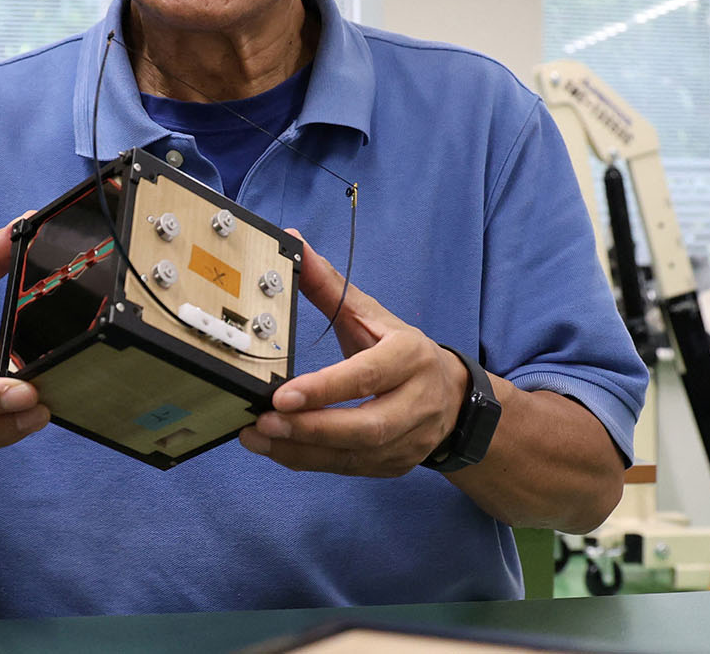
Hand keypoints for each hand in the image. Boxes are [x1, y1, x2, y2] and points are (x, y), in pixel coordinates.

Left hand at [237, 233, 466, 476]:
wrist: (453, 399)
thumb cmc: (401, 352)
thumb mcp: (372, 314)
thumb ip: (330, 285)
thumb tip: (292, 241)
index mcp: (411, 357)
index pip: (368, 376)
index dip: (326, 388)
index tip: (282, 394)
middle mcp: (416, 402)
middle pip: (366, 425)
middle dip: (311, 428)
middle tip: (262, 422)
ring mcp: (408, 440)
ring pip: (354, 454)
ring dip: (300, 449)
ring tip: (256, 436)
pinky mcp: (394, 466)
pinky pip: (347, 468)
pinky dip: (308, 460)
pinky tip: (275, 449)